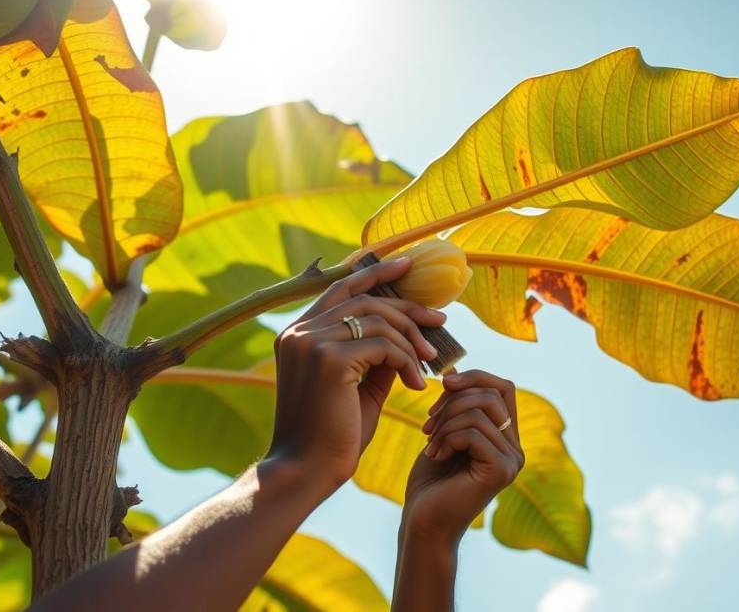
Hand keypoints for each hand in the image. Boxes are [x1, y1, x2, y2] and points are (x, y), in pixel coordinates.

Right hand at [267, 256, 446, 492]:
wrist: (307, 472)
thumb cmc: (332, 435)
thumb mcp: (359, 386)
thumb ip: (377, 355)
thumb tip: (407, 330)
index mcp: (298, 334)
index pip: (341, 287)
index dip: (377, 272)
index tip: (409, 266)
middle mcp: (299, 331)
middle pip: (366, 298)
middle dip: (408, 309)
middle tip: (440, 323)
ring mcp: (310, 342)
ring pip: (377, 319)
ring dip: (411, 341)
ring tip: (428, 367)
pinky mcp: (328, 359)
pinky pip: (382, 344)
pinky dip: (406, 360)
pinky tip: (415, 384)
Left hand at [402, 370, 523, 545]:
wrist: (423, 521)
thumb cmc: (430, 480)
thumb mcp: (443, 433)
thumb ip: (456, 405)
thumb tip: (454, 370)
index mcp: (506, 437)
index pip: (502, 387)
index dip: (473, 376)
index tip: (442, 383)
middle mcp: (516, 449)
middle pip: (492, 394)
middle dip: (452, 400)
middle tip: (428, 424)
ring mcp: (512, 461)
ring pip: (480, 411)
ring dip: (445, 422)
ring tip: (430, 443)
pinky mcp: (501, 471)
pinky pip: (474, 432)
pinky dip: (448, 438)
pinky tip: (436, 456)